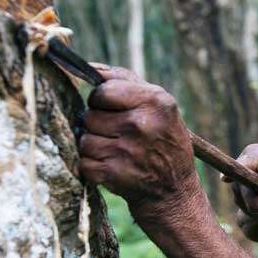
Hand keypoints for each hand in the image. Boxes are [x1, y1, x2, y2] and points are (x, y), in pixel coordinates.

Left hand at [79, 67, 198, 216]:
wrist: (174, 191)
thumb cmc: (163, 140)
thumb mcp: (158, 105)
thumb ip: (124, 80)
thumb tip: (89, 66)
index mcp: (155, 101)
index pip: (103, 91)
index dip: (101, 100)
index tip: (111, 110)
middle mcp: (142, 124)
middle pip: (89, 116)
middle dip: (98, 125)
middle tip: (117, 135)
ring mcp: (127, 150)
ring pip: (84, 139)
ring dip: (94, 147)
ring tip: (115, 151)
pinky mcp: (114, 173)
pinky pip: (83, 162)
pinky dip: (92, 167)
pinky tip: (111, 167)